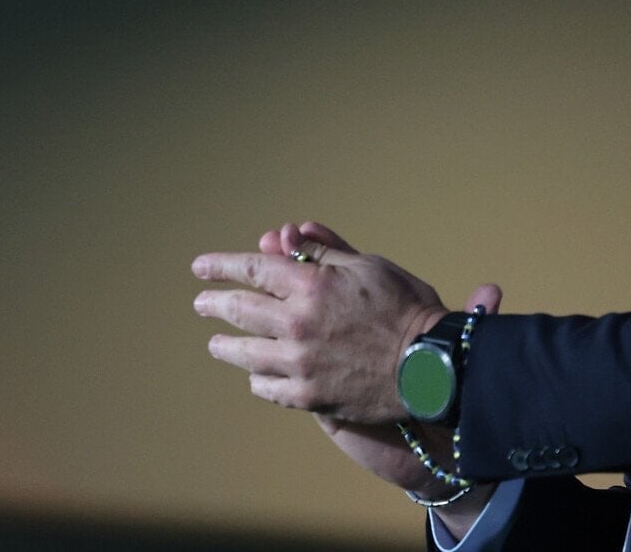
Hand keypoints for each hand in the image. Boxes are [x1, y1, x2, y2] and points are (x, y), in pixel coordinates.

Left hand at [201, 221, 500, 510]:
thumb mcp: (368, 266)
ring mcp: (298, 363)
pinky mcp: (307, 396)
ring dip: (225, 345)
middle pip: (239, 310)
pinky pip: (266, 387)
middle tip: (202, 303)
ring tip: (217, 343)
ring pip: (244, 353)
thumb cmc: (404, 306)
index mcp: (311, 285)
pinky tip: (255, 373)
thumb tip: (289, 234)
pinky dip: (257, 376)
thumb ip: (324, 252)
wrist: (429, 363)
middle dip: (214, 304)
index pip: (252, 270)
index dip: (222, 265)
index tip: (201, 266)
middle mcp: (296, 323)